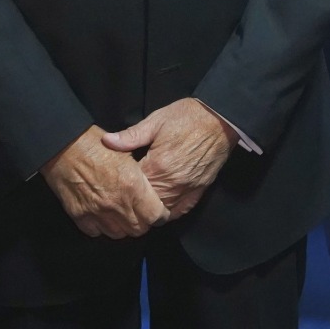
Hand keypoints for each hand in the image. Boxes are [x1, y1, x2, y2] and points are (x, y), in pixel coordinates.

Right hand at [39, 125, 168, 238]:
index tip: (159, 211)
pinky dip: (102, 227)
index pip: (155, 216)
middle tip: (141, 213)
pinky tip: (104, 215)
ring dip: (124, 227)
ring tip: (123, 215)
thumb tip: (151, 191)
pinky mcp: (79, 216)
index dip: (160, 215)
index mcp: (133, 186)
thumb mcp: (128, 152)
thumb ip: (142, 176)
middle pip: (138, 229)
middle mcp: (116, 204)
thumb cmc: (97, 144)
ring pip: (118, 234)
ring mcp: (97, 212)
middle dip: (143, 223)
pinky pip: (96, 232)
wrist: (63, 146)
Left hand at [101, 98, 235, 219]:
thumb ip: (131, 136)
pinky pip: (180, 210)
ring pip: (162, 211)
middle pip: (145, 203)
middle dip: (134, 201)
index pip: (132, 187)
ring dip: (150, 209)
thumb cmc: (188, 117)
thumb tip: (107, 142)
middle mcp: (173, 182)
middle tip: (123, 197)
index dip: (121, 186)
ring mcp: (188, 188)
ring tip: (139, 205)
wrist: (222, 118)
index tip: (114, 184)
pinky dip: (169, 212)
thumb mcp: (157, 121)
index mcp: (158, 166)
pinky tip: (160, 208)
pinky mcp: (200, 189)